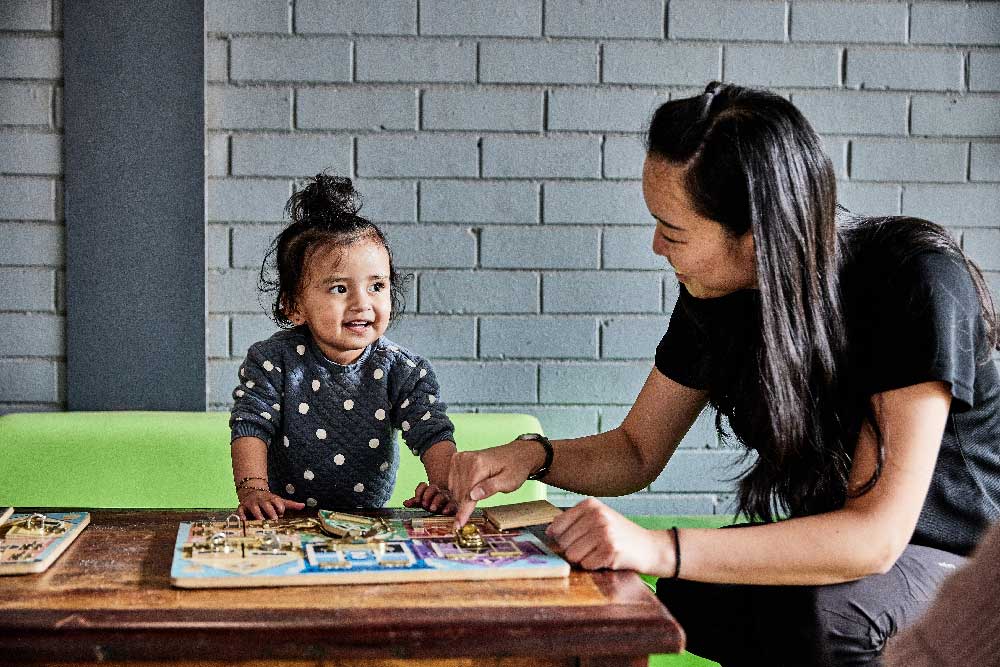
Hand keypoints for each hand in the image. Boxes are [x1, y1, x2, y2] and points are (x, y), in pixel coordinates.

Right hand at [236, 487, 305, 519]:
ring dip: (257, 514)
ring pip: (254, 508)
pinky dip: (242, 515)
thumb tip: (303, 505)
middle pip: (266, 504)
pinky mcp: (242, 506)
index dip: (280, 507)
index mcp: (272, 498)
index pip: (277, 501)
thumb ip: (290, 504)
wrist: (252, 492)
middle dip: (270, 511)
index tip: (282, 513)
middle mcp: (262, 500)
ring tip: (261, 521)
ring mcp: (252, 503)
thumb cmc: (268, 500)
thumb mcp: (279, 501)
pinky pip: (241, 510)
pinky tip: (244, 520)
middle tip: (273, 520)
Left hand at [403, 482, 456, 514]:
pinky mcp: (454, 507)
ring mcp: (447, 499)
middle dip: (427, 495)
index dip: (419, 491)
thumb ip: (414, 503)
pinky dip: (449, 508)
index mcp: (430, 491)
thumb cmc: (434, 509)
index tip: (417, 500)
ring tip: (432, 509)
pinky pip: (453, 505)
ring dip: (436, 501)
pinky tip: (444, 512)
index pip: (423, 486)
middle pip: (433, 488)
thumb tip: (405, 503)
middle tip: (424, 504)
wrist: (447, 517)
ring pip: (442, 496)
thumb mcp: (423, 506)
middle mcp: (438, 493)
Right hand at [448, 442, 537, 527]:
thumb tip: (472, 496)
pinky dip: (459, 489)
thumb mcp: (509, 481)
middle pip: (459, 493)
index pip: (467, 493)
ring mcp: (460, 458)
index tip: (457, 526)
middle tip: (480, 502)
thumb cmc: (515, 468)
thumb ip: (491, 488)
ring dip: (462, 497)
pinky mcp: (458, 459)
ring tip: (479, 492)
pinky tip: (470, 489)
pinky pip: (453, 481)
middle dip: (466, 504)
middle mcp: (466, 460)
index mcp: (479, 465)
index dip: (462, 512)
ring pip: (454, 489)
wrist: (516, 454)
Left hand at [546, 498, 673, 574]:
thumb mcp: (598, 518)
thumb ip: (573, 521)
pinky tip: (606, 559)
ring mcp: (604, 532)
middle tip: (592, 548)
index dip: (561, 539)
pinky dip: (594, 566)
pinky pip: (586, 565)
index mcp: (590, 504)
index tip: (574, 540)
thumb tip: (549, 531)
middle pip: (563, 543)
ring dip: (584, 559)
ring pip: (572, 555)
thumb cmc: (619, 534)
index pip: (556, 526)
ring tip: (599, 553)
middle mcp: (597, 515)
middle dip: (574, 550)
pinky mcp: (611, 550)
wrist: (650, 547)